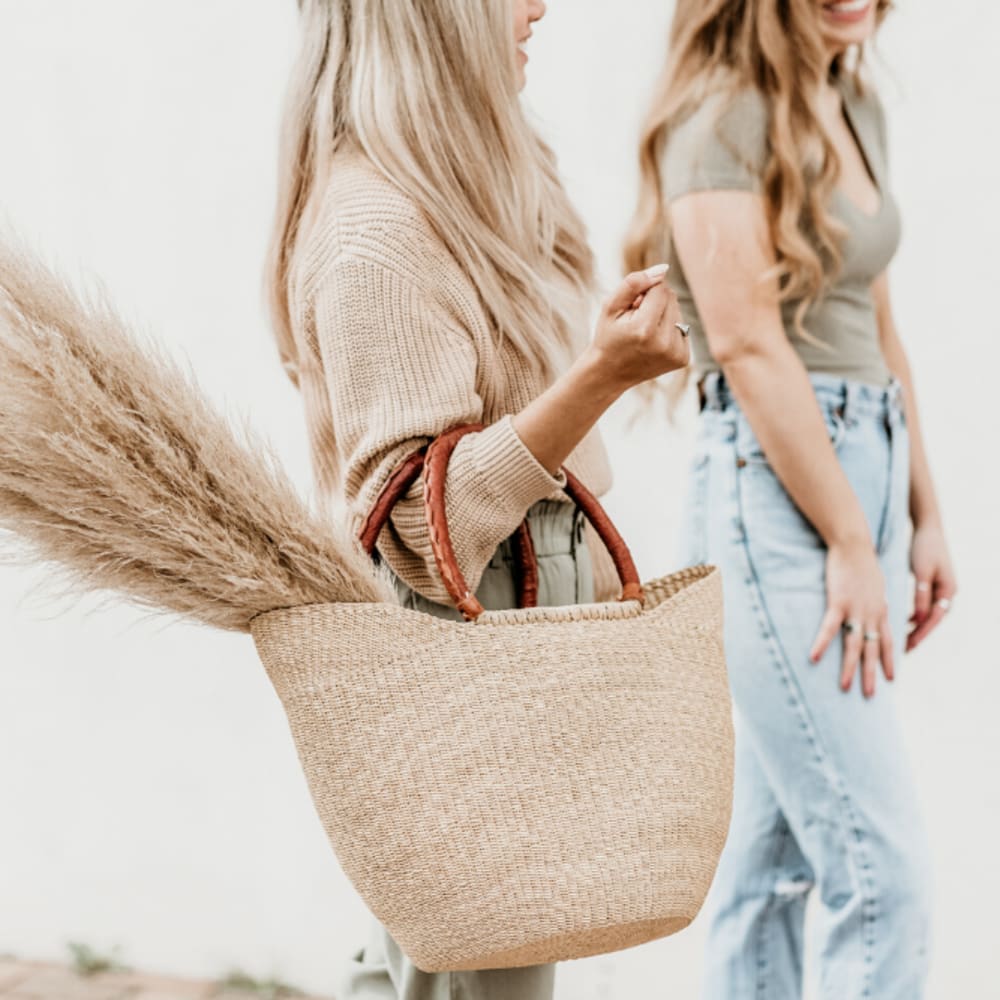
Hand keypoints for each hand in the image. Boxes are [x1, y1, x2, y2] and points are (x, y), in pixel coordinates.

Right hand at [588, 265, 689, 392]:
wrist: (610, 373)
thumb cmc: (608, 336)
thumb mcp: (610, 306)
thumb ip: (634, 283)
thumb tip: (663, 269)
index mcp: (644, 329)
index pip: (660, 288)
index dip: (645, 292)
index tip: (632, 307)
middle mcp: (664, 343)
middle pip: (672, 298)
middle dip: (655, 303)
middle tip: (636, 321)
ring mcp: (676, 353)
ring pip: (678, 312)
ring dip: (663, 316)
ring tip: (644, 333)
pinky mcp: (683, 358)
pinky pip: (683, 328)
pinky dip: (669, 330)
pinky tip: (654, 342)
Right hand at [810, 539, 892, 697]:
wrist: (855, 544)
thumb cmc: (863, 560)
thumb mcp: (877, 582)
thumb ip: (877, 598)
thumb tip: (879, 604)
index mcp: (881, 610)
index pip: (888, 641)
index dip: (890, 661)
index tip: (892, 679)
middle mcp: (872, 615)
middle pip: (872, 650)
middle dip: (871, 674)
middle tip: (870, 696)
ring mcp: (856, 610)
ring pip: (854, 646)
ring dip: (849, 668)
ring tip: (844, 687)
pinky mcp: (838, 603)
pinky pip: (830, 629)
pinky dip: (822, 644)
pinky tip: (813, 658)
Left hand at [907, 518, 955, 651]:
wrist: (928, 529)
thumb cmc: (924, 548)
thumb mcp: (921, 572)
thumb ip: (920, 596)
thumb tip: (918, 620)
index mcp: (948, 590)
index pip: (934, 619)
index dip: (921, 633)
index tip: (908, 646)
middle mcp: (947, 593)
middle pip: (933, 621)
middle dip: (919, 635)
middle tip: (903, 650)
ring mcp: (942, 589)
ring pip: (929, 615)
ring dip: (917, 628)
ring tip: (902, 641)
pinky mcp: (933, 586)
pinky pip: (925, 606)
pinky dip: (915, 615)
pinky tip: (903, 622)